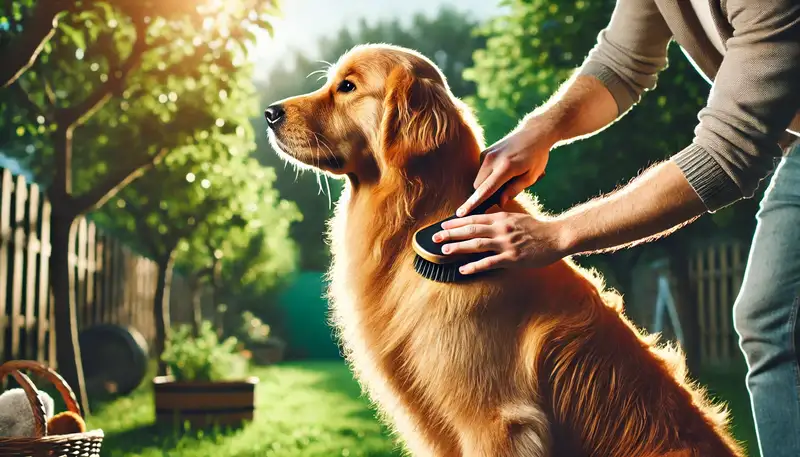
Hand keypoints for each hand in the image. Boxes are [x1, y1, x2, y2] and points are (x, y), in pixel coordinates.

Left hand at [432, 211, 571, 274]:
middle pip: (471, 229)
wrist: (557, 236)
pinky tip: (463, 269)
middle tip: (435, 237)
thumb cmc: (538, 229)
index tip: (443, 225)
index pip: (474, 218)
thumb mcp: (517, 218)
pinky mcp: (512, 258)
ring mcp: (506, 243)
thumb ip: (500, 219)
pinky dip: (474, 266)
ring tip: (443, 250)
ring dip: (458, 247)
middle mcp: (501, 229)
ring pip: (476, 244)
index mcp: (501, 218)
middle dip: (451, 233)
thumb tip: (485, 220)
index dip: (456, 222)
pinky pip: (489, 262)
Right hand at [456, 117, 557, 216]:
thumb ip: (514, 190)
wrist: (533, 133)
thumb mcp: (531, 177)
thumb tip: (499, 203)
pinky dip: (488, 175)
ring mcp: (487, 154)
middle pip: (478, 187)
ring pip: (478, 179)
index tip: (460, 213)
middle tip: (504, 193)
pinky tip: (503, 169)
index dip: (472, 204)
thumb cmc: (536, 157)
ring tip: (507, 178)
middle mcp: (492, 160)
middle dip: (485, 194)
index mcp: (506, 167)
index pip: (485, 190)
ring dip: (487, 184)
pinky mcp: (485, 152)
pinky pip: (481, 171)